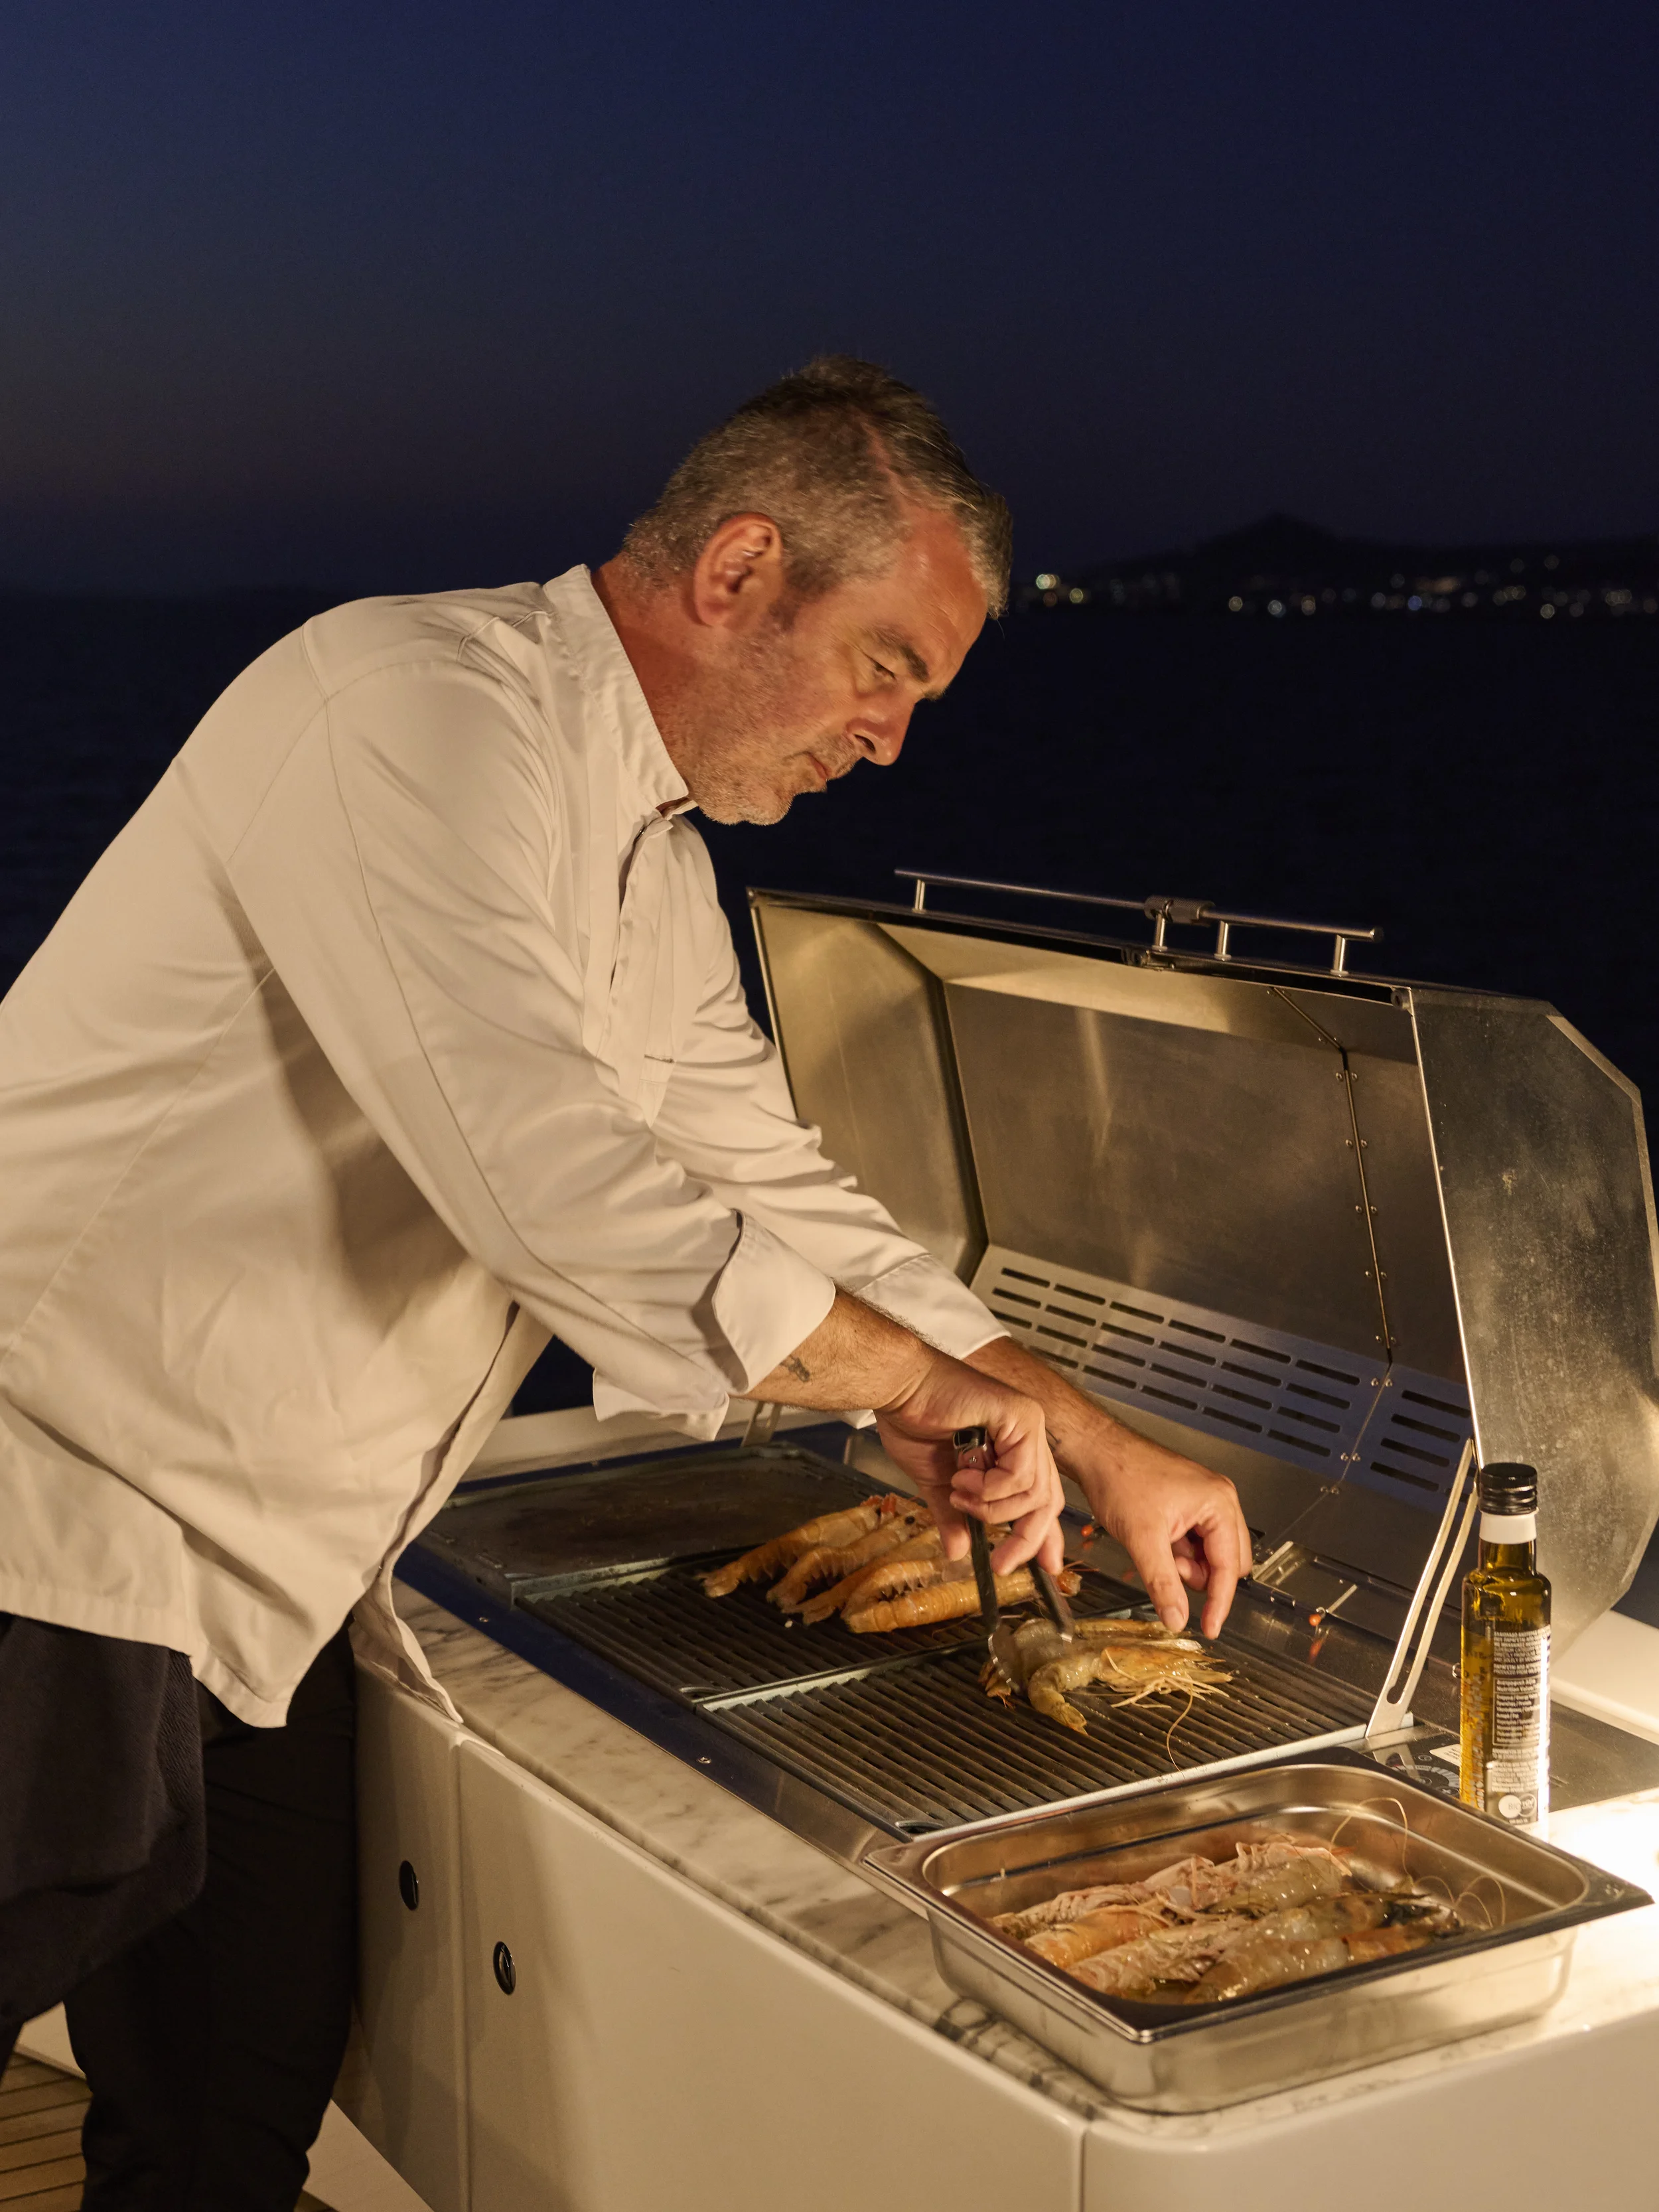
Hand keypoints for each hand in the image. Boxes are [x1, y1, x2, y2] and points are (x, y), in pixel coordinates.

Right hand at [873, 1354, 1064, 1574]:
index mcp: (1014, 1447)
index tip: (1045, 1567)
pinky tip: (962, 1476)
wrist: (898, 1388)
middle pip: (1046, 1501)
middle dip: (1023, 1538)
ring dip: (991, 1507)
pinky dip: (989, 1488)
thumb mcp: (937, 1480)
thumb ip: (954, 1515)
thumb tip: (958, 1552)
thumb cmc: (914, 1418)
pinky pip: (1020, 1475)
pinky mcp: (1021, 1416)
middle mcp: (1029, 1433)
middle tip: (998, 1562)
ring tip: (958, 1494)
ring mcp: (1028, 1423)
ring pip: (1034, 1493)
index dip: (1044, 1536)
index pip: (1042, 1498)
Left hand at [1077, 1426, 1252, 1637]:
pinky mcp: (1190, 1504)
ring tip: (1157, 1548)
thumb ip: (1163, 1583)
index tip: (1210, 1627)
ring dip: (1186, 1563)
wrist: (1097, 1450)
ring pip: (1211, 1554)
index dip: (1219, 1602)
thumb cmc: (1120, 1475)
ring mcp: (1205, 1501)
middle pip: (1228, 1562)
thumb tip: (1177, 1618)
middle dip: (1198, 1574)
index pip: (1229, 1567)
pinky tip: (1157, 1541)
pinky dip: (1178, 1551)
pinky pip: (1196, 1542)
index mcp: (1218, 1503)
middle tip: (1167, 1565)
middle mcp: (1219, 1499)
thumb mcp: (1141, 1538)